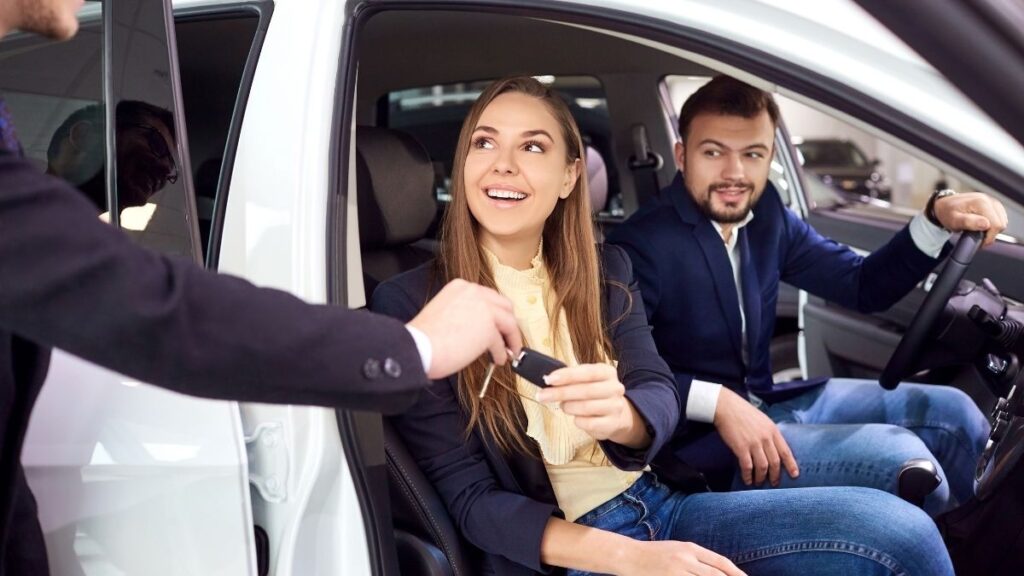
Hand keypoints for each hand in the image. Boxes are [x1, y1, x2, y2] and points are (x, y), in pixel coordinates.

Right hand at [407, 279, 522, 378]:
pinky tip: (497, 360)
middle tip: (507, 337)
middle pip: (504, 306)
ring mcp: (484, 309)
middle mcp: (474, 292)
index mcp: (461, 287)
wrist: (418, 347)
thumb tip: (481, 328)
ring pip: (509, 323)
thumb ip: (465, 313)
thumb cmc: (424, 337)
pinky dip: (501, 353)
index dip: (496, 313)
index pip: (488, 297)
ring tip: (508, 351)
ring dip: (511, 338)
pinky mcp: (489, 329)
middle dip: (508, 323)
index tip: (498, 324)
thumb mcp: (445, 312)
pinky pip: (501, 343)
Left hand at [535, 364, 647, 447]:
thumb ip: (570, 378)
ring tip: (564, 406)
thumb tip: (548, 380)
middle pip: (584, 390)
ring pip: (585, 408)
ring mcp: (615, 406)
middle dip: (560, 393)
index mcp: (607, 372)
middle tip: (541, 395)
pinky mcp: (612, 424)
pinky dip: (577, 420)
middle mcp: (614, 388)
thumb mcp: (586, 380)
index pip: (587, 372)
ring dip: (568, 407)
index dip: (567, 375)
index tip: (549, 379)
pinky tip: (577, 417)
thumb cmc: (594, 394)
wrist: (617, 414)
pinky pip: (588, 423)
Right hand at [618, 540, 745, 575]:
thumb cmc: (654, 553)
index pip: (720, 562)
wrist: (629, 555)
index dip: (736, 573)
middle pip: (715, 575)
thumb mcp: (678, 549)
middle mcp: (686, 559)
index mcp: (690, 548)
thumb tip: (718, 570)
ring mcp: (677, 572)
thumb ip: (697, 558)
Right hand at [714, 388, 798, 486]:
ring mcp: (754, 443)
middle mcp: (766, 438)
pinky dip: (748, 475)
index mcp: (773, 431)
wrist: (726, 407)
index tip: (795, 475)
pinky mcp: (741, 447)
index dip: (791, 465)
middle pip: (775, 462)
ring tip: (759, 483)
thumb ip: (769, 433)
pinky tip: (747, 480)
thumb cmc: (743, 412)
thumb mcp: (763, 420)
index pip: (785, 451)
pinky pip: (747, 466)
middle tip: (774, 483)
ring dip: (761, 477)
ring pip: (762, 466)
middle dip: (775, 475)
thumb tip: (773, 448)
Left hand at [933, 191, 1008, 246]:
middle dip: (990, 234)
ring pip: (1002, 222)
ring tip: (977, 230)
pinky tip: (981, 225)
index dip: (988, 236)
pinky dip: (993, 225)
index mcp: (981, 202)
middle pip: (1001, 224)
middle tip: (977, 236)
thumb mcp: (954, 220)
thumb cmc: (947, 212)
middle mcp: (989, 200)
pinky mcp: (994, 205)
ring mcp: (993, 202)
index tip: (978, 240)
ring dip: (992, 229)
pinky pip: (1000, 219)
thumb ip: (969, 222)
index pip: (996, 225)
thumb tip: (986, 224)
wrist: (944, 205)